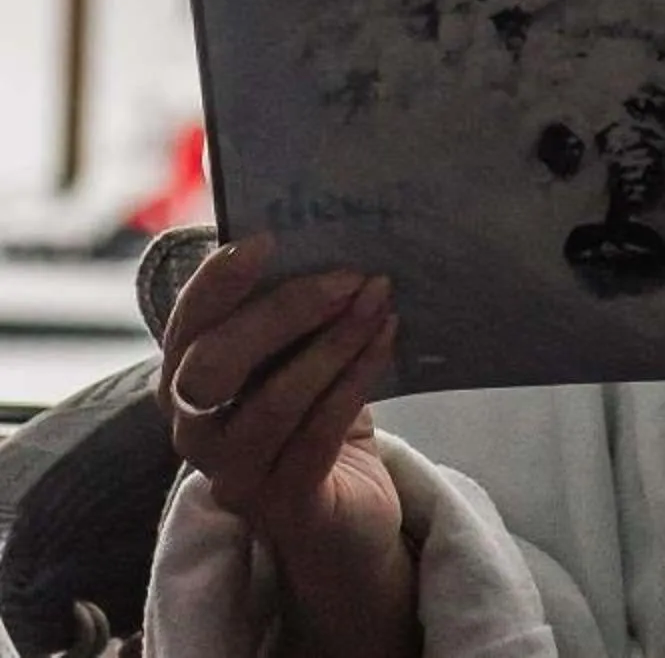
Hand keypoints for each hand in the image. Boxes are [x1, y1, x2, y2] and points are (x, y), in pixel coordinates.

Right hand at [159, 235, 418, 657]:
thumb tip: (334, 243)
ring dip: (332, 344)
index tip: (264, 240)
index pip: (184, 330)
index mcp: (188, 386)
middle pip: (213, 366)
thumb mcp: (302, 361)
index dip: (214, 285)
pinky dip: (355, 380)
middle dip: (283, 312)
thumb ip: (298, 316)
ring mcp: (233, 474)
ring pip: (272, 403)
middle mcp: (194, 433)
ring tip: (378, 302)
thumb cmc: (319, 421)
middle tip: (350, 275)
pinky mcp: (283, 504)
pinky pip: (316, 437)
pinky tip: (387, 340)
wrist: (348, 517)